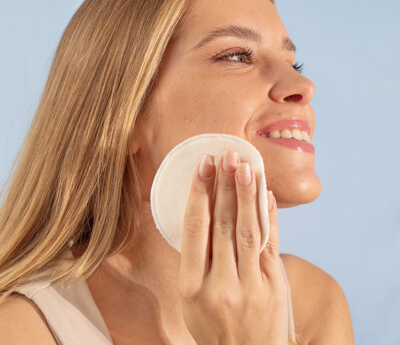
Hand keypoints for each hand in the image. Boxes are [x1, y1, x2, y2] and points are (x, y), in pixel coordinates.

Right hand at [179, 150, 288, 344]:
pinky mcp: (274, 286)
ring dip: (246, 195)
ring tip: (245, 165)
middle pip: (221, 224)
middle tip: (226, 155)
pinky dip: (268, 216)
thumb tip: (203, 212)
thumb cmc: (212, 325)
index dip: (199, 193)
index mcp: (191, 286)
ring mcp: (250, 286)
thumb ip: (194, 258)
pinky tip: (266, 193)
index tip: (203, 166)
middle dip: (223, 185)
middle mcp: (219, 284)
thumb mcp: (189, 299)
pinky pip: (270, 244)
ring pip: (247, 230)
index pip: (195, 229)